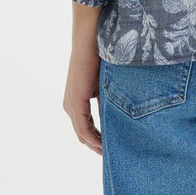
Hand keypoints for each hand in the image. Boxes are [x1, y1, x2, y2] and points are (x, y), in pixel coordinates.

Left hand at [62, 3, 102, 154]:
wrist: (90, 40)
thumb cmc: (100, 55)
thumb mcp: (107, 81)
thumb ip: (110, 96)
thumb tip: (124, 108)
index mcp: (78, 100)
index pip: (88, 126)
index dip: (99, 138)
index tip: (113, 144)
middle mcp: (71, 106)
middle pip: (84, 134)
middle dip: (98, 145)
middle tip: (114, 154)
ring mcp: (71, 106)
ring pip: (83, 135)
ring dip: (96, 145)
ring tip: (111, 153)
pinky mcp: (75, 104)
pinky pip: (83, 129)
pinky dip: (94, 139)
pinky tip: (104, 145)